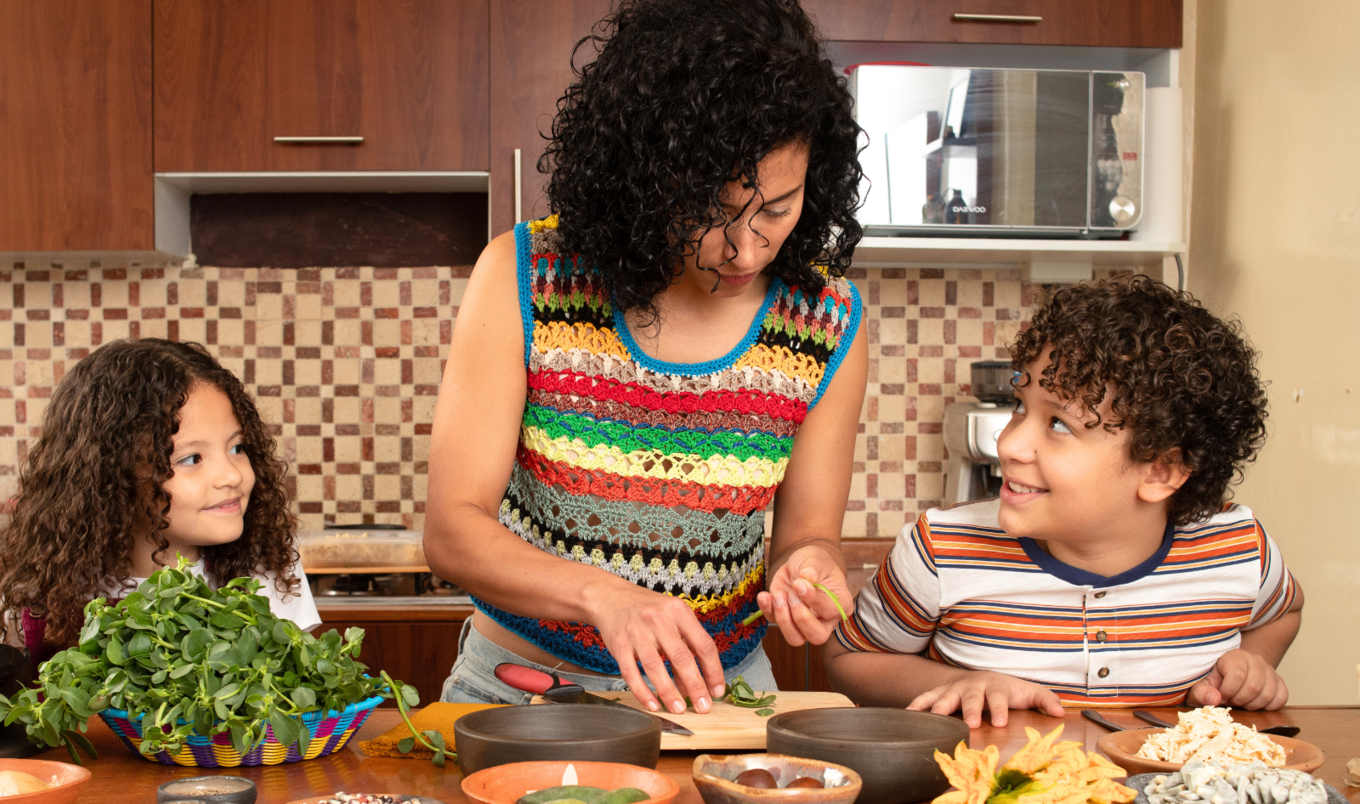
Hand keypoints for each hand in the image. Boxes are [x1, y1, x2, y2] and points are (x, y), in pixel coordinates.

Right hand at [592, 585, 726, 716]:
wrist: (611, 597)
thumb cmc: (647, 610)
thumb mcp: (672, 618)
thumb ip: (685, 646)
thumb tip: (695, 684)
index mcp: (678, 611)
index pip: (703, 644)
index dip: (713, 671)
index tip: (717, 690)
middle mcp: (658, 620)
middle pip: (682, 657)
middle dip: (695, 686)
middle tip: (703, 707)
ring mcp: (637, 632)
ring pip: (655, 667)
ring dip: (669, 692)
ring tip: (679, 709)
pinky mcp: (619, 645)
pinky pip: (631, 673)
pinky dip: (642, 692)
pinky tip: (653, 704)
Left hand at [756, 544, 852, 646]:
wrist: (802, 563)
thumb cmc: (816, 562)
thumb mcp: (817, 559)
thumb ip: (813, 568)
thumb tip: (808, 576)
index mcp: (840, 604)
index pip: (830, 611)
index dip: (813, 600)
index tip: (799, 584)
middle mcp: (825, 619)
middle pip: (816, 636)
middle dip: (800, 618)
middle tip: (791, 594)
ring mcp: (804, 622)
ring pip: (795, 638)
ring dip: (783, 618)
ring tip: (778, 594)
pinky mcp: (785, 617)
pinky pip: (774, 622)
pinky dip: (767, 610)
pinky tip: (765, 595)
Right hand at [908, 670, 1065, 727]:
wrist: (982, 678)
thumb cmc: (1008, 690)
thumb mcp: (1028, 692)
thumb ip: (1044, 700)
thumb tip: (1060, 712)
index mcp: (996, 687)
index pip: (999, 697)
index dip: (1001, 709)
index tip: (1002, 723)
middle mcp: (974, 686)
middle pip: (972, 697)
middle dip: (970, 709)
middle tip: (971, 723)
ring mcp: (955, 689)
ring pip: (946, 696)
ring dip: (940, 706)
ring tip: (934, 718)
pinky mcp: (940, 693)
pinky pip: (926, 697)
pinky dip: (917, 704)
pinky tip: (908, 714)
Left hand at [1186, 649, 1288, 709]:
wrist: (1228, 678)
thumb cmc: (1213, 682)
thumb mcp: (1201, 686)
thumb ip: (1202, 692)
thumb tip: (1215, 699)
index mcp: (1235, 656)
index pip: (1237, 675)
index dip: (1228, 691)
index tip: (1221, 695)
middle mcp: (1255, 660)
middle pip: (1254, 687)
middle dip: (1240, 700)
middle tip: (1231, 700)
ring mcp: (1270, 671)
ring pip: (1268, 695)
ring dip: (1252, 705)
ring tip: (1241, 701)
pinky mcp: (1279, 682)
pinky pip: (1281, 698)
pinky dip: (1268, 707)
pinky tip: (1255, 703)